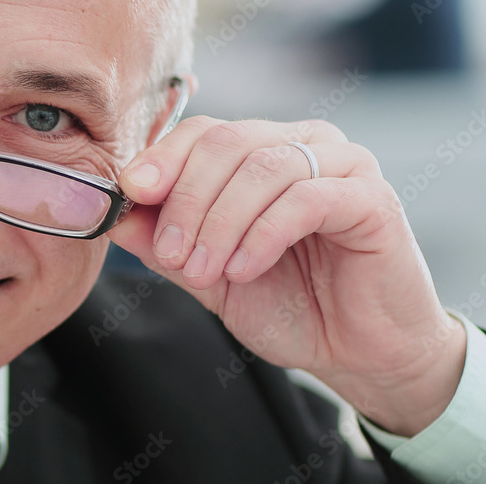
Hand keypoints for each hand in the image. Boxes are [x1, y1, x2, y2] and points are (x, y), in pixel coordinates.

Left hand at [108, 115, 465, 436]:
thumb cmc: (290, 305)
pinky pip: (305, 198)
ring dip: (220, 223)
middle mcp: (302, 143)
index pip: (202, 132)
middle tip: (171, 254)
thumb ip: (163, 241)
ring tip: (205, 270)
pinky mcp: (372, 197)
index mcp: (262, 149)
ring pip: (261, 168)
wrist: (361, 354)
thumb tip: (113, 214)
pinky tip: (244, 269)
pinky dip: (262, 234)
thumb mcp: (209, 273)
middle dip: (187, 201)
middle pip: (226, 142)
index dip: (163, 159)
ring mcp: (342, 164)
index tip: (131, 193)